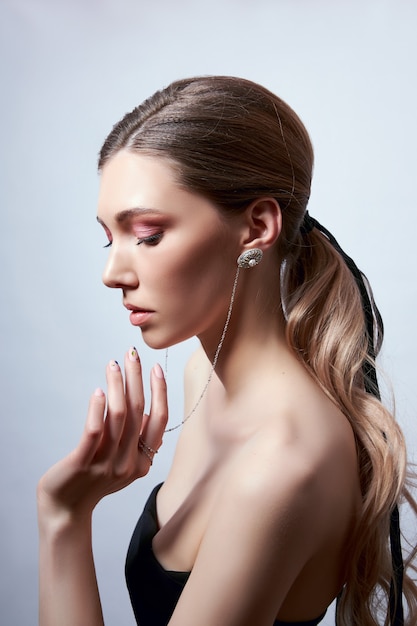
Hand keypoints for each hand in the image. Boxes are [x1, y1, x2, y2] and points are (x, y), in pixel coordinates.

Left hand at [37, 348, 166, 521]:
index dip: (160, 392)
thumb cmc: (93, 481)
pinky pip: (94, 430)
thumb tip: (152, 414)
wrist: (65, 510)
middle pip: (140, 412)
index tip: (156, 368)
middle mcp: (129, 463)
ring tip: (112, 366)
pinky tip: (98, 392)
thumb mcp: (124, 465)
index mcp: (143, 463)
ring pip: (119, 416)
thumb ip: (139, 443)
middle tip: (132, 354)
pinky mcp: (82, 462)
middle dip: (137, 378)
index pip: (160, 421)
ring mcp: (106, 464)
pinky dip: (98, 407)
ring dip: (117, 385)